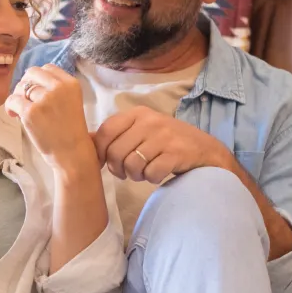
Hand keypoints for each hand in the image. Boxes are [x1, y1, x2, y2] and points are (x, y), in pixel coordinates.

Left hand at [5, 65, 97, 176]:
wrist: (72, 154)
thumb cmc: (70, 131)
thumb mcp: (71, 101)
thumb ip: (56, 88)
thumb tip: (31, 80)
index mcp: (71, 83)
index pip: (48, 68)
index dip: (38, 78)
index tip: (35, 91)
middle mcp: (59, 88)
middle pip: (32, 72)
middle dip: (25, 84)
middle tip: (25, 99)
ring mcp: (45, 99)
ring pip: (21, 86)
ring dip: (18, 97)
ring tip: (20, 110)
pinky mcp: (31, 112)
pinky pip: (12, 100)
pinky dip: (9, 107)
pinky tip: (14, 115)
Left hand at [92, 106, 234, 183]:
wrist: (206, 150)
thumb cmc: (167, 142)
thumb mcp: (141, 130)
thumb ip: (117, 134)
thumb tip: (85, 141)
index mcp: (137, 113)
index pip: (105, 131)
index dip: (100, 152)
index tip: (105, 163)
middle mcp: (150, 121)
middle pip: (116, 153)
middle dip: (118, 169)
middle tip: (128, 172)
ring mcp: (164, 136)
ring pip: (132, 165)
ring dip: (135, 175)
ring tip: (144, 171)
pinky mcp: (176, 153)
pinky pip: (151, 173)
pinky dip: (151, 179)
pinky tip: (158, 173)